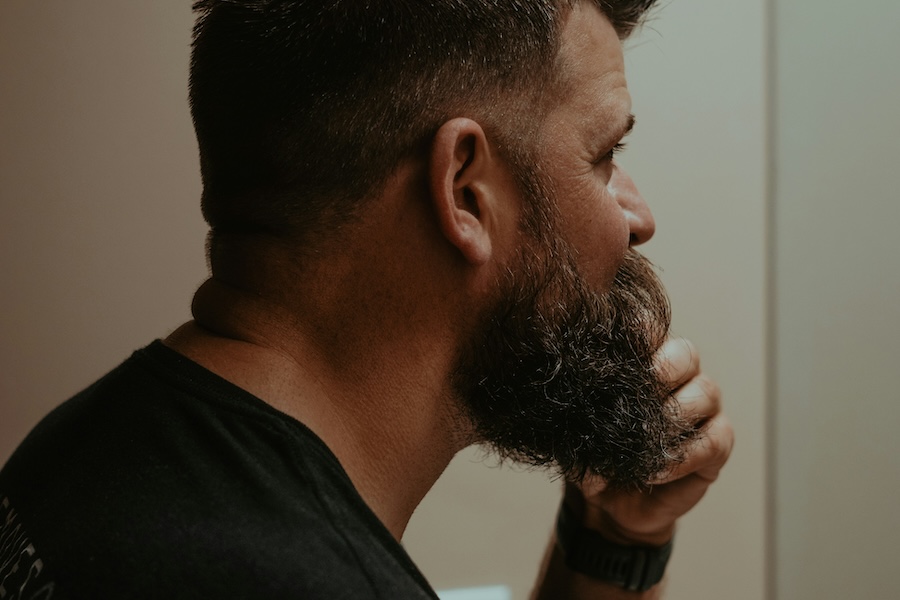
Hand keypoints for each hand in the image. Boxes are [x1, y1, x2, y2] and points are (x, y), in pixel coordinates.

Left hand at [569, 337, 734, 546]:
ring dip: (672, 416)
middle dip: (663, 369)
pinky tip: (653, 471)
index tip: (617, 356)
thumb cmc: (596, 456)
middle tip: (637, 393)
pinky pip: (713, 441)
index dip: (639, 335)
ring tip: (641, 442)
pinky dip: (682, 456)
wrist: (612, 504)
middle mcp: (680, 377)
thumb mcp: (576, 433)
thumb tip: (574, 410)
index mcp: (645, 362)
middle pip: (686, 353)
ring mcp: (704, 409)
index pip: (650, 330)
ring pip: (705, 392)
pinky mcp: (718, 445)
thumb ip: (576, 416)